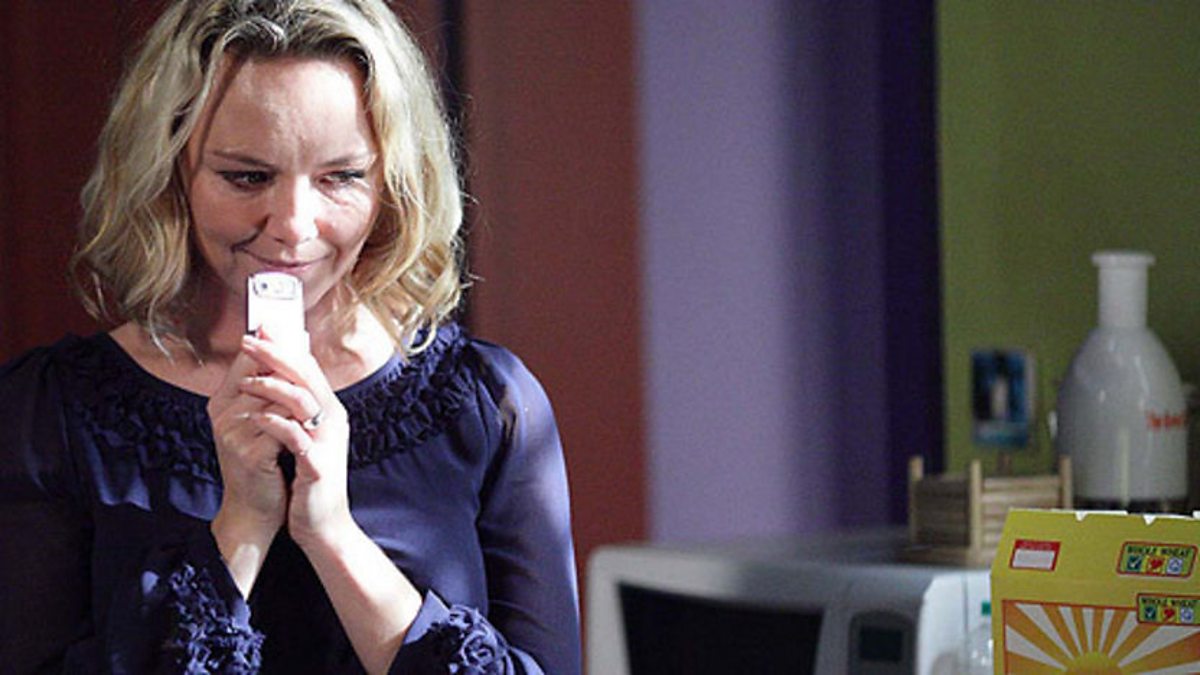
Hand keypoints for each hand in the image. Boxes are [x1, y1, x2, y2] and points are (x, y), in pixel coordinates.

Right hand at [207, 344, 290, 594]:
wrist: (255, 509)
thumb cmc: (263, 462)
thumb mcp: (263, 421)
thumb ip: (271, 387)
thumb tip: (294, 343)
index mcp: (223, 402)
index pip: (247, 359)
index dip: (271, 342)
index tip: (294, 326)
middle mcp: (222, 413)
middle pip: (260, 372)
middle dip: (288, 361)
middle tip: (307, 344)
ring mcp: (232, 433)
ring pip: (274, 397)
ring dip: (298, 394)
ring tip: (313, 391)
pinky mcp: (248, 453)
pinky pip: (281, 426)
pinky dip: (299, 423)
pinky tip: (311, 424)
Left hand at [237, 332, 355, 550]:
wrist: (323, 525)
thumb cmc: (308, 480)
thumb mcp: (304, 438)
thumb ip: (296, 409)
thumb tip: (278, 378)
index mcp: (329, 411)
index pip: (308, 368)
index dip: (284, 347)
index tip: (259, 330)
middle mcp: (333, 420)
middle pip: (307, 376)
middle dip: (276, 355)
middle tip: (250, 340)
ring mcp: (327, 441)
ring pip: (304, 400)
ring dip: (274, 386)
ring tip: (248, 380)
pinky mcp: (318, 464)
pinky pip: (296, 436)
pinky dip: (276, 423)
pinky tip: (256, 417)